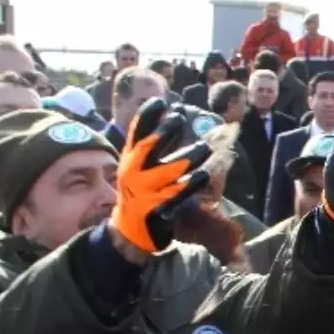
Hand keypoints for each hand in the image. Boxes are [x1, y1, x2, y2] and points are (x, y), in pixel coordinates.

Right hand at [109, 99, 211, 257]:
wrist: (129, 232)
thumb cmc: (139, 196)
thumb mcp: (137, 170)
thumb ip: (152, 150)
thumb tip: (175, 120)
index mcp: (128, 161)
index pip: (135, 134)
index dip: (147, 116)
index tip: (161, 101)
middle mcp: (133, 173)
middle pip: (148, 147)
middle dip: (164, 131)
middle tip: (180, 117)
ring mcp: (145, 191)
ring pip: (169, 169)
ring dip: (188, 156)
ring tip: (204, 147)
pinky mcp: (158, 207)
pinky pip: (179, 192)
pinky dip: (192, 182)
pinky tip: (205, 174)